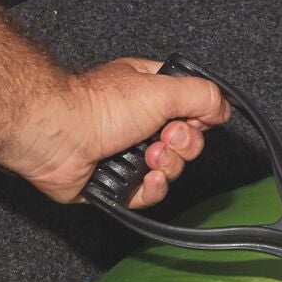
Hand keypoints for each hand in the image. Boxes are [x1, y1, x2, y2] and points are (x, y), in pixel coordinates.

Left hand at [12, 58, 228, 207]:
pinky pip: (150, 193)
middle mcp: (140, 120)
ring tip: (149, 157)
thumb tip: (223, 108)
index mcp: (150, 91)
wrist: (58, 136)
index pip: (192, 106)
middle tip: (166, 136)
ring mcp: (128, 152)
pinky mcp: (117, 181)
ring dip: (168, 165)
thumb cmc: (97, 106)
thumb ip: (201, 95)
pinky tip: (147, 178)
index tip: (196, 119)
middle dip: (183, 143)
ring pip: (171, 169)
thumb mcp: (162, 88)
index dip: (199, 117)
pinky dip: (153, 188)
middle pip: (186, 140)